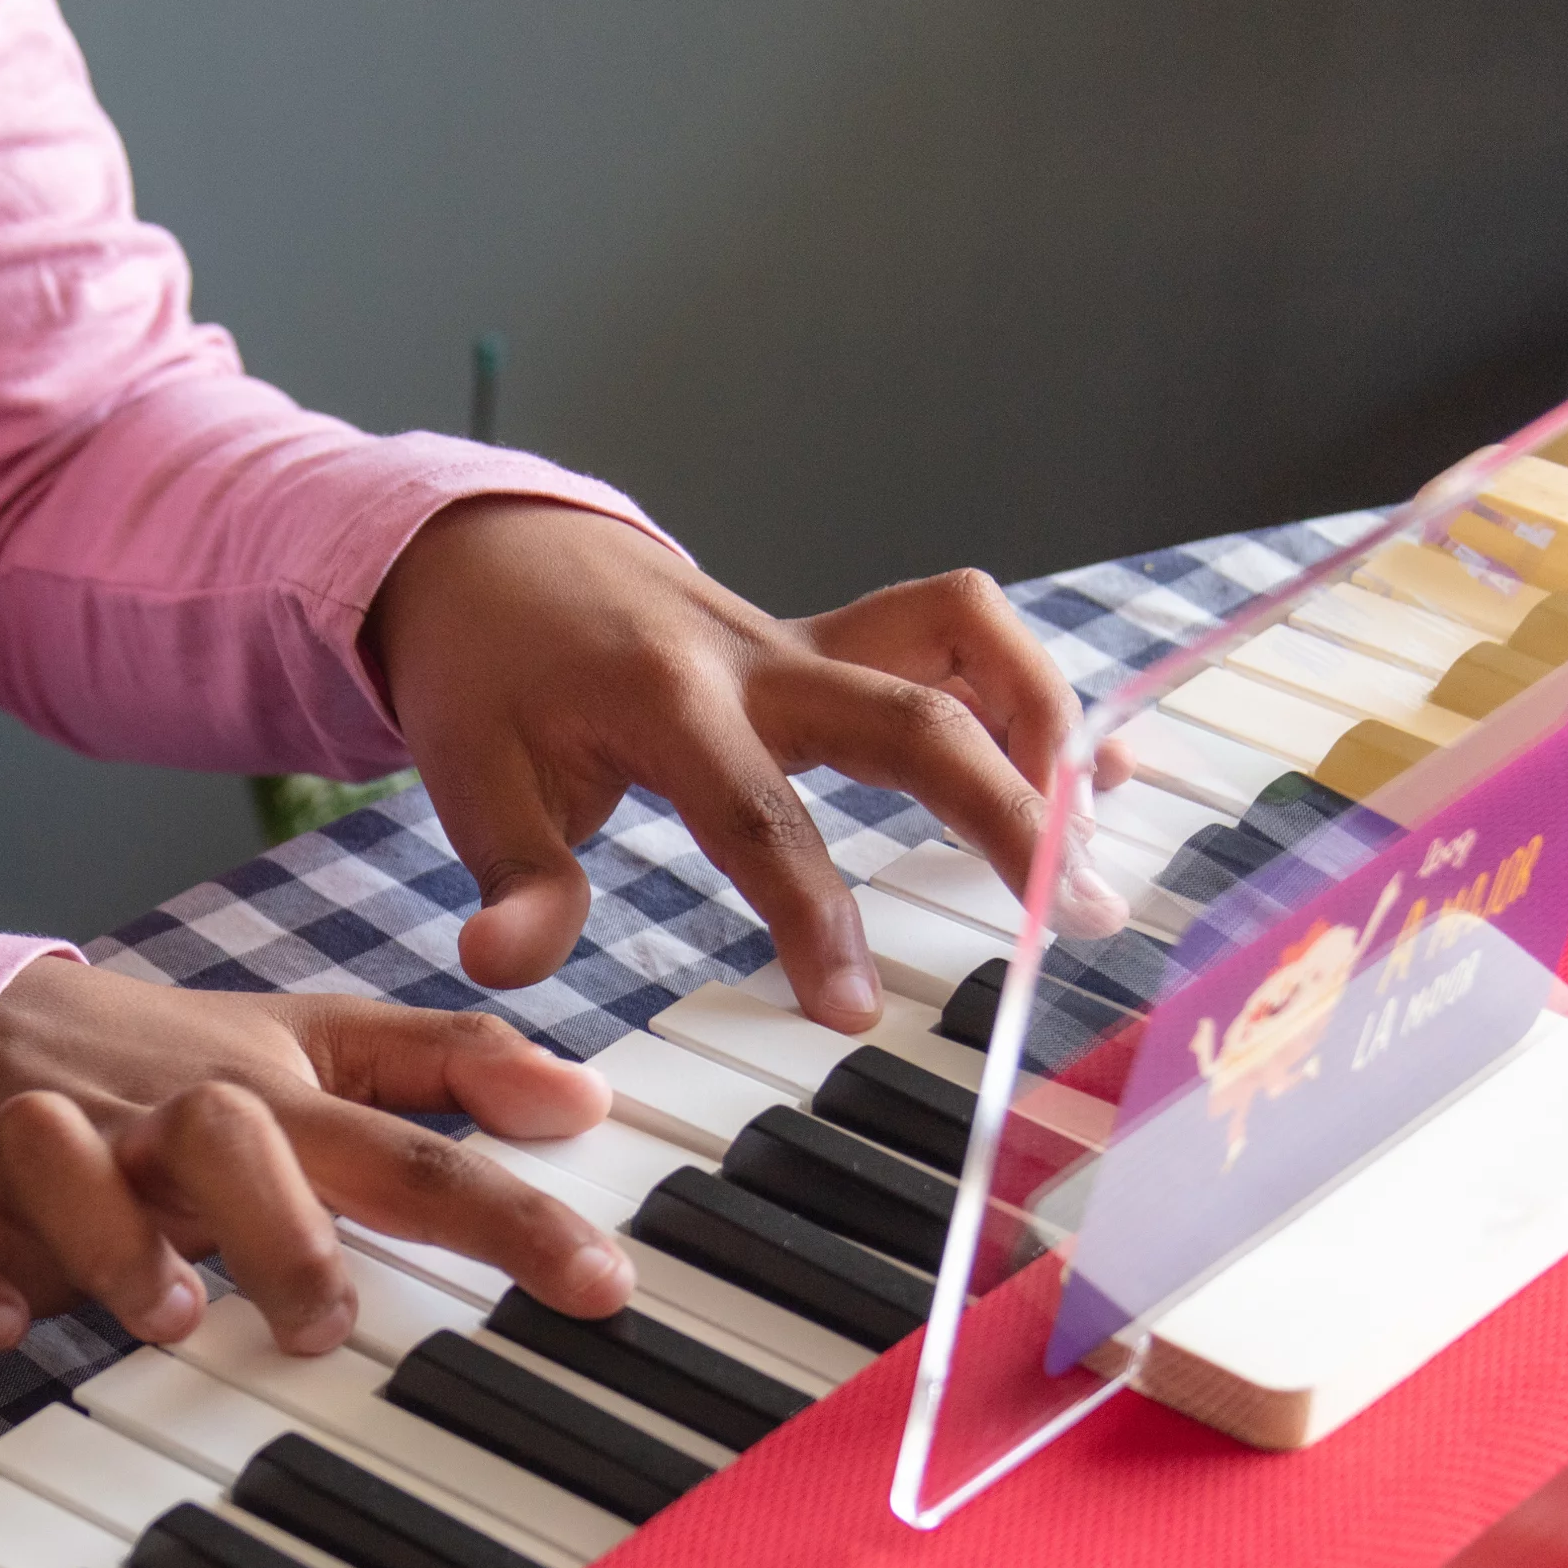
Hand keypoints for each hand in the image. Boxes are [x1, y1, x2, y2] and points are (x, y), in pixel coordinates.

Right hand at [0, 958, 629, 1356]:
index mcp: (269, 1096)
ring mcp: (44, 1149)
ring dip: (111, 1239)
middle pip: (223, 1134)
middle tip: (320, 1320)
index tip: (598, 1286)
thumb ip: (449, 1072)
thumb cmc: (171, 1065)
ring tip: (168, 1316)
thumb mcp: (318, 1052)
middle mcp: (161, 1117)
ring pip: (56, 1158)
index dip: (509, 1214)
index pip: (409, 1148)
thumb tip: (584, 1098)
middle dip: (278, 1227)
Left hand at [364, 502, 1121, 1033]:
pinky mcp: (838, 642)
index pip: (760, 815)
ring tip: (1097, 840)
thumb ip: (516, 876)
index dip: (812, 913)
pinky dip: (1032, 694)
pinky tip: (1096, 773)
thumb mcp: (471, 779)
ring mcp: (810, 641)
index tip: (853, 1012)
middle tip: (1075, 915)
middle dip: (1008, 811)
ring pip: (964, 639)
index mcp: (667, 701)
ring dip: (1046, 723)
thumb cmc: (491, 675)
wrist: (497, 556)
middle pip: (914, 715)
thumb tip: (506, 961)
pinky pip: (959, 640)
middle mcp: (760, 659)